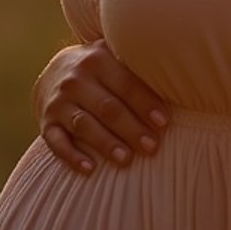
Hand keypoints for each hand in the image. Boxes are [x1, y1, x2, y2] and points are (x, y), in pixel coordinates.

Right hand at [33, 41, 169, 176]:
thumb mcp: (116, 61)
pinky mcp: (46, 122)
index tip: (164, 123)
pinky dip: (72, 156)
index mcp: (98, 60)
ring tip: (126, 159)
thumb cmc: (102, 72)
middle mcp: (76, 79)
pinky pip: (57, 142)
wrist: (55, 74)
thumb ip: (140, 70)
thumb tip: (184, 82)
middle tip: (152, 147)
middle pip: (107, 107)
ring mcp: (59, 101)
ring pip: (84, 124)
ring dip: (105, 143)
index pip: (126, 84)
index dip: (145, 103)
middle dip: (131, 128)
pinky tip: (89, 169)